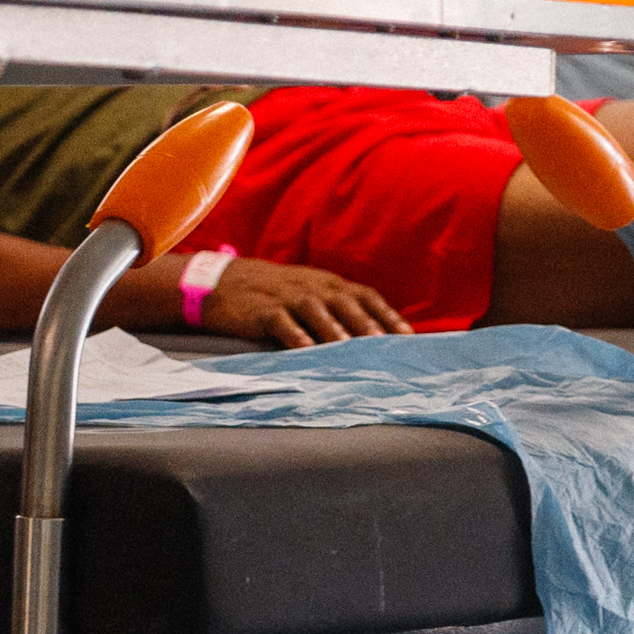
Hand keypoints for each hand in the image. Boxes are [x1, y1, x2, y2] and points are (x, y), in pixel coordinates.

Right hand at [178, 258, 408, 347]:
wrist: (226, 283)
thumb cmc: (277, 294)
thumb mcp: (310, 292)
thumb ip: (338, 308)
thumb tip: (374, 338)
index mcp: (329, 284)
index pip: (365, 296)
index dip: (387, 315)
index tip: (408, 336)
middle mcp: (313, 287)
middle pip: (345, 302)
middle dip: (367, 323)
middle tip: (385, 345)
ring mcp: (288, 297)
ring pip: (316, 310)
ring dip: (335, 329)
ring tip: (350, 349)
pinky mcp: (264, 310)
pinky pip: (282, 322)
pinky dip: (295, 335)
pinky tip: (306, 351)